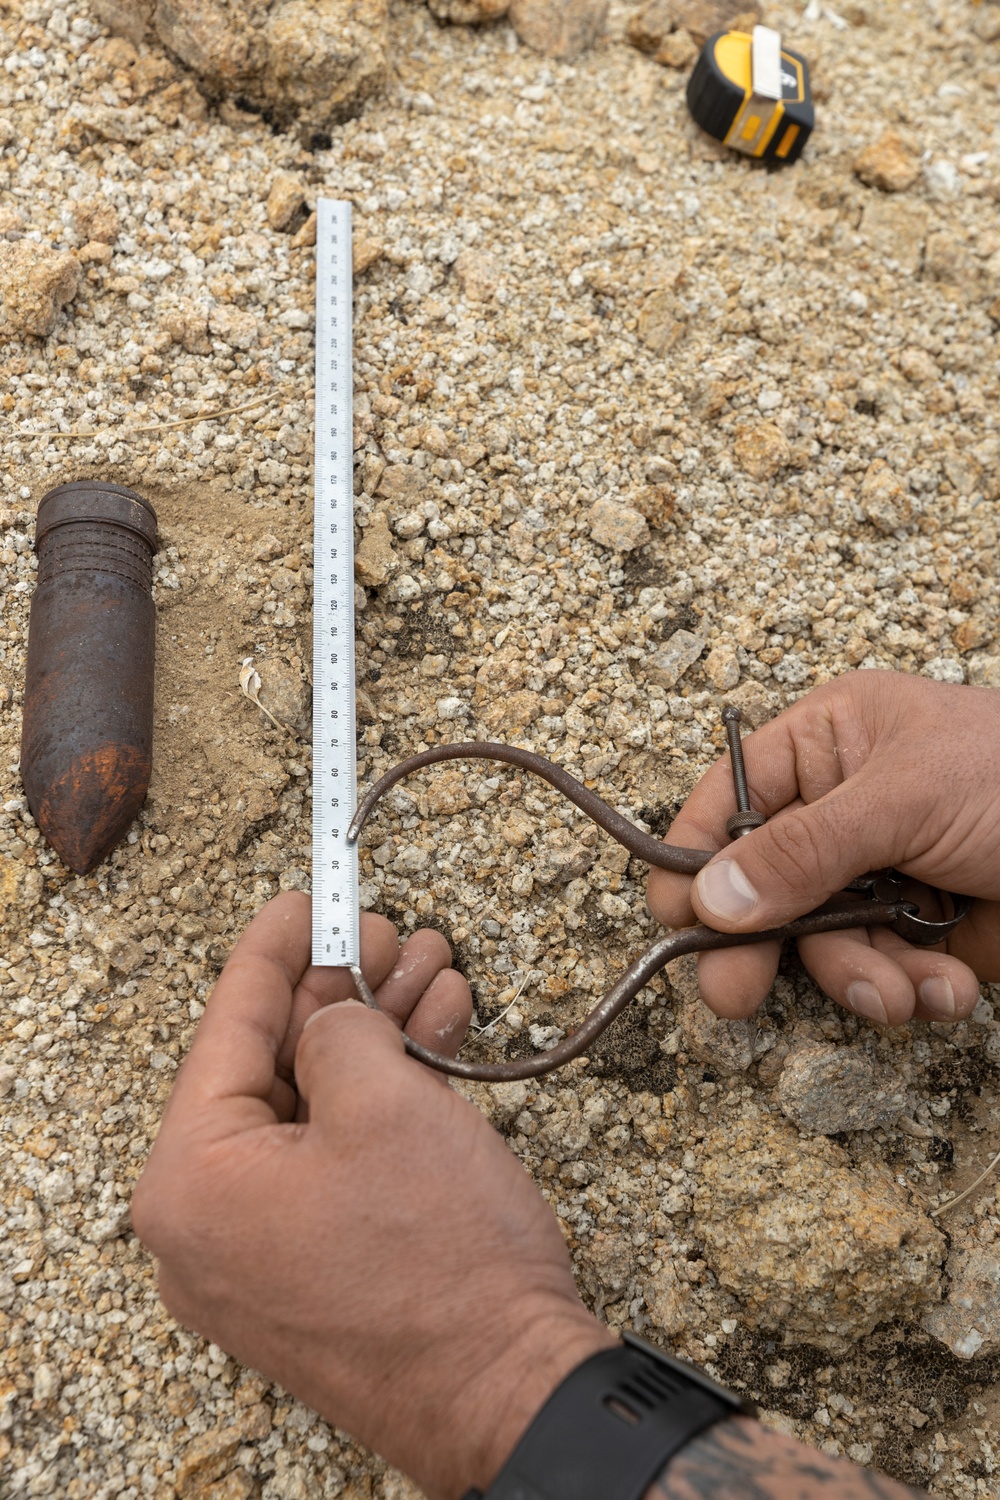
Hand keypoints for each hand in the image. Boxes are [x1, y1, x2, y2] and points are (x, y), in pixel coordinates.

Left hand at [131, 893, 611, 1499]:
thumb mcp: (385, 1100)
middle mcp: (207, 1227)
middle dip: (343, 991)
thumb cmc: (442, 1260)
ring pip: (314, 1109)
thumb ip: (339, 1026)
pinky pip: (335, 1160)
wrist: (515, 1389)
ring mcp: (260, 1257)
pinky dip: (383, 1101)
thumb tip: (332, 1014)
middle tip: (390, 936)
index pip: (227, 1028)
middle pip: (272, 1067)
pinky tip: (439, 1038)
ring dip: (377, 1037)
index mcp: (190, 1182)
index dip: (275, 948)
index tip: (307, 897)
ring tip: (435, 975)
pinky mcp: (315, 1270)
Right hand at [647, 671, 999, 1025]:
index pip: (732, 798)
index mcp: (831, 743)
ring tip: (900, 993)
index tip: (676, 918)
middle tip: (732, 997)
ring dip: (857, 975)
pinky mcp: (920, 930)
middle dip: (759, 942)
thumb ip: (805, 850)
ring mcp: (880, 871)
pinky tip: (946, 986)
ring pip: (818, 940)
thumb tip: (711, 896)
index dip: (696, 856)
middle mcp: (844, 808)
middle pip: (762, 883)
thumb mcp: (906, 797)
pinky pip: (878, 971)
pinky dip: (908, 990)